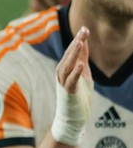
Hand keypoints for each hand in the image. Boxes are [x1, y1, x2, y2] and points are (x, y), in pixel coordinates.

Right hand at [51, 26, 92, 145]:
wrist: (72, 118)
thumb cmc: (78, 96)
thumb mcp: (83, 74)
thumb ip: (82, 59)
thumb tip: (84, 43)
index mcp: (66, 69)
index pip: (72, 51)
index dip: (78, 40)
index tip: (85, 28)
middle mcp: (62, 74)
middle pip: (69, 56)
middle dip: (76, 43)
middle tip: (84, 30)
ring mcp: (64, 83)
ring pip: (67, 66)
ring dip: (73, 54)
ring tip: (80, 42)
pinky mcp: (68, 93)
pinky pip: (71, 80)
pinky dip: (75, 72)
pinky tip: (80, 63)